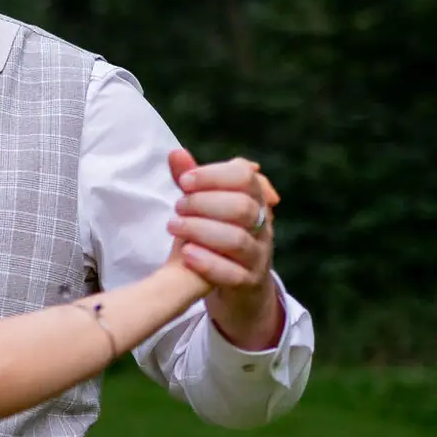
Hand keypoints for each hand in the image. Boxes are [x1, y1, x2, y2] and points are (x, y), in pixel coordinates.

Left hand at [164, 148, 284, 349]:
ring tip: (172, 226)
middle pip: (242, 207)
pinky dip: (208, 263)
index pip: (244, 176)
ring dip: (200, 230)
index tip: (184, 182)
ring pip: (237, 239)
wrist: (238, 282)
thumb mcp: (208, 206)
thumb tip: (175, 153)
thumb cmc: (218, 234)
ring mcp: (259, 255)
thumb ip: (194, 181)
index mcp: (256, 199)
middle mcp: (263, 225)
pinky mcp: (248, 282)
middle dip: (204, 203)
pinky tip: (186, 255)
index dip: (213, 175)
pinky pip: (233, 274)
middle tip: (177, 206)